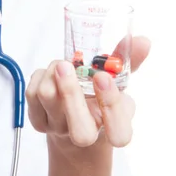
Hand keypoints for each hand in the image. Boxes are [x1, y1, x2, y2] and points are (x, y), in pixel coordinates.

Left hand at [25, 36, 150, 147]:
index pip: (119, 133)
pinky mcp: (38, 121)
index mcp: (114, 129)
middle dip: (71, 94)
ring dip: (52, 73)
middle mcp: (86, 135)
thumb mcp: (118, 81)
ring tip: (62, 63)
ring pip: (48, 101)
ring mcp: (58, 129)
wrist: (73, 122)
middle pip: (80, 130)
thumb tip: (143, 41)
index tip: (103, 77)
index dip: (111, 106)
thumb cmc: (100, 98)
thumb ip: (130, 61)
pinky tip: (49, 72)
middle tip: (66, 65)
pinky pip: (32, 95)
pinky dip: (39, 76)